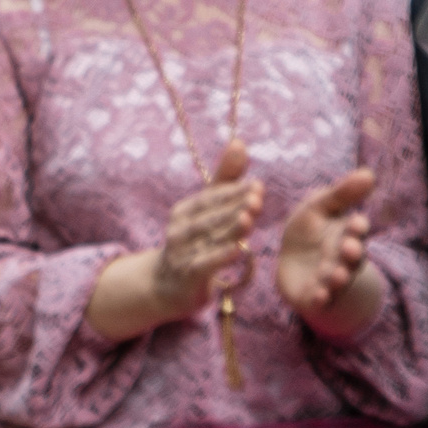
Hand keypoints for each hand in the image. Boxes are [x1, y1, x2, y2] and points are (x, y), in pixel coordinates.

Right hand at [152, 142, 263, 320]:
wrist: (170, 286)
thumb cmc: (196, 243)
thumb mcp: (208, 211)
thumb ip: (225, 179)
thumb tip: (239, 141)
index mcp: (185, 210)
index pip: (211, 197)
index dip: (233, 191)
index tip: (258, 185)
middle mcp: (180, 228)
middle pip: (210, 215)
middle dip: (233, 206)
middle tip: (256, 197)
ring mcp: (182, 252)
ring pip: (208, 238)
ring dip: (229, 227)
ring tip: (248, 218)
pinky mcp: (188, 275)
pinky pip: (205, 264)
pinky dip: (221, 256)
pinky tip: (239, 249)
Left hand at [278, 168, 382, 338]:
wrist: (294, 264)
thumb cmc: (310, 230)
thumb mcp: (319, 207)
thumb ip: (341, 194)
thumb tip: (369, 173)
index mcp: (347, 235)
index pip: (355, 231)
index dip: (356, 227)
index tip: (356, 222)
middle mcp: (343, 259)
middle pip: (351, 257)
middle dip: (351, 254)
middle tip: (350, 249)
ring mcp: (331, 279)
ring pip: (338, 280)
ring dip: (338, 277)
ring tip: (337, 275)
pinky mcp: (315, 296)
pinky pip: (320, 299)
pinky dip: (321, 298)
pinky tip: (319, 296)